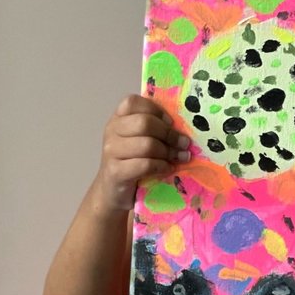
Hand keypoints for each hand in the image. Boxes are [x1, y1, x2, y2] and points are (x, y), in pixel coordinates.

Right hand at [96, 94, 191, 212]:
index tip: (171, 123)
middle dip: (169, 134)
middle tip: (183, 144)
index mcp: (117, 119)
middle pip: (144, 123)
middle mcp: (111, 131)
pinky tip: (168, 169)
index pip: (132, 102)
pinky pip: (145, 164)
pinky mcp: (115, 171)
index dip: (156, 110)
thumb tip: (182, 128)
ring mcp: (111, 151)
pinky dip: (161, 166)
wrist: (114, 192)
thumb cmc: (132, 164)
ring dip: (168, 152)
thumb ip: (153, 129)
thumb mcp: (139, 141)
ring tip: (179, 158)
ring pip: (147, 145)